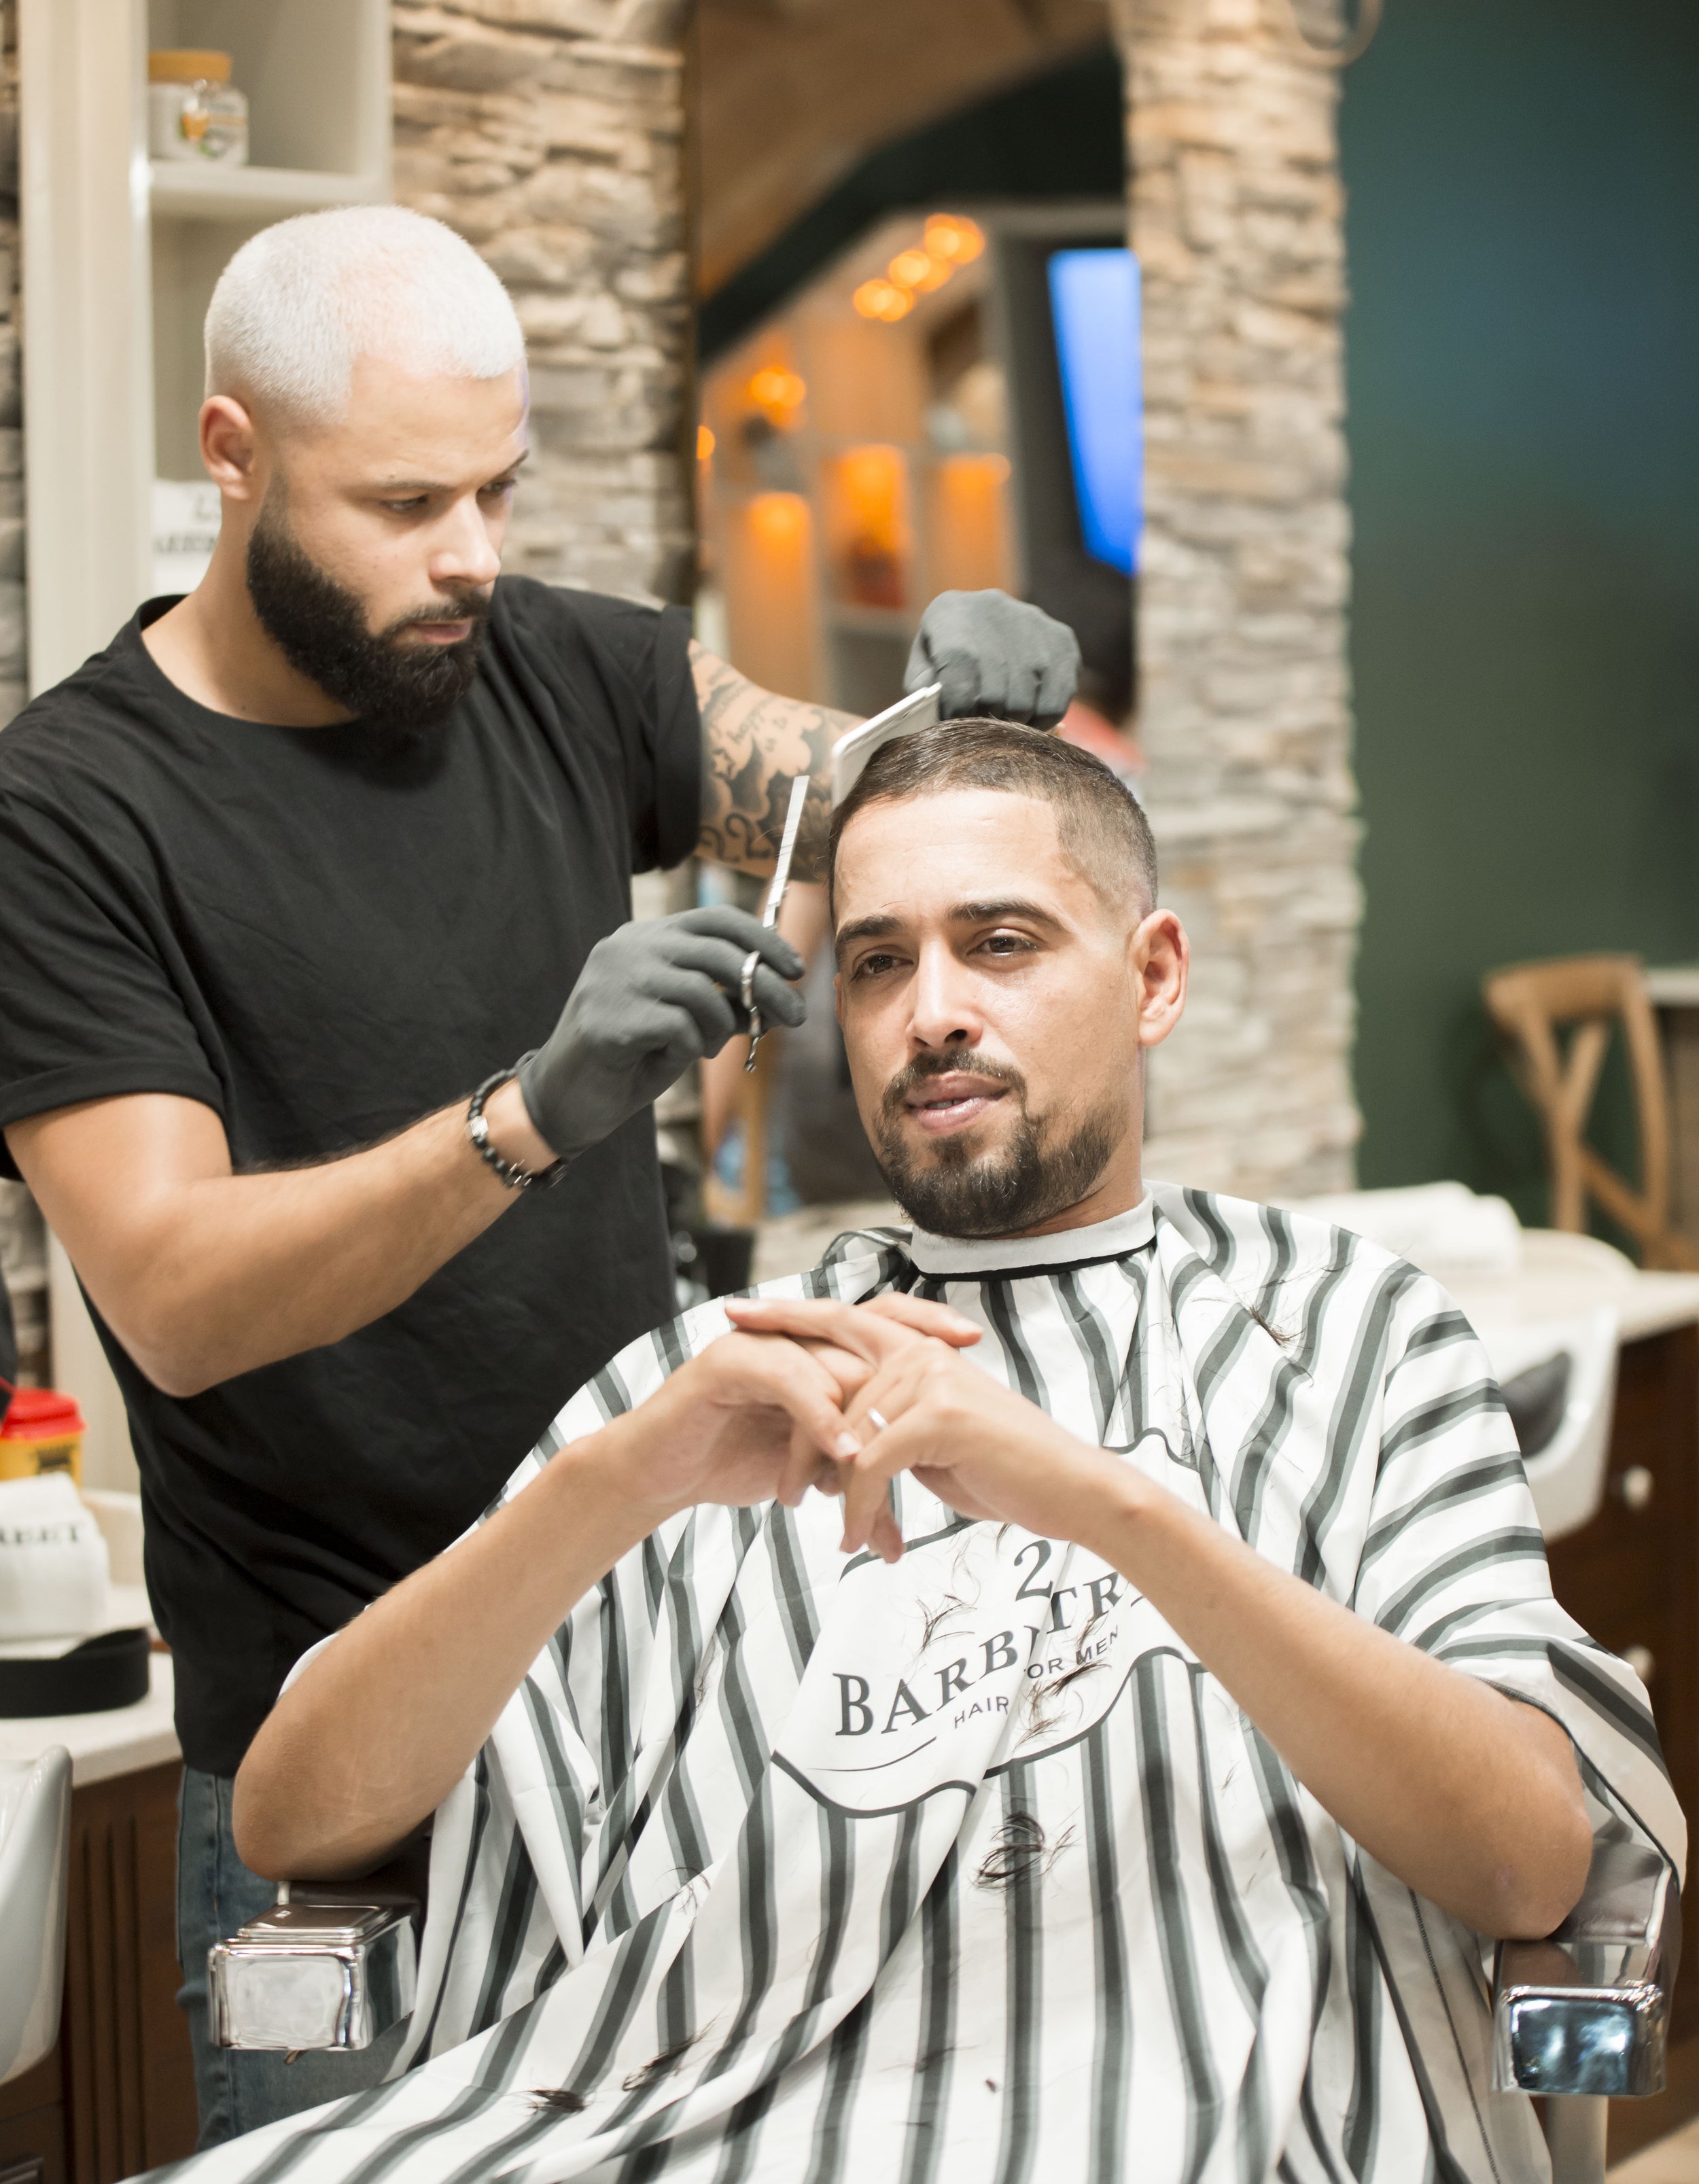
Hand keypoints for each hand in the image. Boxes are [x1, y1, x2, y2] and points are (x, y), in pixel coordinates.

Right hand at [518, 908, 803, 1158]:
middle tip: (797, 1015)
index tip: (796, 967)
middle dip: (768, 986)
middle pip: (718, 953)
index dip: (763, 939)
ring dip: (718, 1027)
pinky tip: (668, 1058)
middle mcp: (627, 947)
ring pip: (701, 992)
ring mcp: (614, 980)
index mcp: (644, 937)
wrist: (566, 1098)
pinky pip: (679, 1028)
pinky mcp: (608, 1019)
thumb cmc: (631, 1057)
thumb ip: (727, 1005)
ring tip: (704, 1048)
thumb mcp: (688, 1024)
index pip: (715, 919)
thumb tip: (786, 1000)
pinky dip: (689, 1048)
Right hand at [597, 1296, 981, 1563]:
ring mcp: (760, 1344)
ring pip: (828, 1361)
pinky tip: (846, 1451)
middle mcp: (790, 1337)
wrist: (657, 1472)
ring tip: (899, 1446)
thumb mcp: (805, 1468)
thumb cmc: (728, 1463)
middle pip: (862, 1333)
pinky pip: (787, 1380)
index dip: (924, 1327)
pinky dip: (819, 1417)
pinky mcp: (728, 1363)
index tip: (973, 1345)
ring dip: (865, 1407)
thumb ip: (848, 1472)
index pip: (878, 1323)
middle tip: (955, 1378)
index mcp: (812, 1350)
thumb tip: (895, 1522)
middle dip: (912, 1358)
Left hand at [726, 1295, 1128, 1558]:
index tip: (739, 1312)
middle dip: (779, 1387)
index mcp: (921, 1348)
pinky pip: (868, 1465)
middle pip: (829, 1372)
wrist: (1070, 1491)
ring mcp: (929, 1379)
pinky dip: (857, 1508)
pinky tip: (857, 1540)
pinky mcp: (937, 1417)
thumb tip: (853, 1441)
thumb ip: (894, 1423)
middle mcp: (921, 1352)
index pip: (842, 1322)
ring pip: (844, 1434)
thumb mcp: (938, 1439)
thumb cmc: (1006, 1470)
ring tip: (823, 1526)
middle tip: (724, 1368)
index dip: (789, 1315)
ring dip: (827, 1488)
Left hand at [905, 590, 1080, 727]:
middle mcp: (995, 607)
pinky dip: (1044, 719)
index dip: (957, 705)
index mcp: (950, 612)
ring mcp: (1034, 623)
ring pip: (1026, 699)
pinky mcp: (1062, 639)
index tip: (955, 722)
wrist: (979, 625)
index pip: (958, 663)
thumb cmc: (943, 658)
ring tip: (1002, 725)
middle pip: (995, 690)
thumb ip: (925, 691)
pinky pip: (1059, 698)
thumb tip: (945, 713)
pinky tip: (1028, 718)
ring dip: (1013, 725)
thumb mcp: (923, 671)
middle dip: (985, 720)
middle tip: (980, 730)